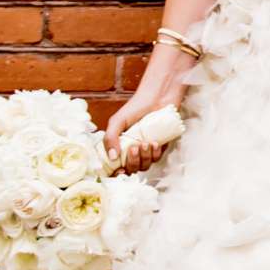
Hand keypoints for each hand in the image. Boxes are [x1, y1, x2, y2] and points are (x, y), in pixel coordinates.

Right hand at [107, 53, 189, 172]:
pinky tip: (154, 143)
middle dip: (132, 163)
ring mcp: (146, 149)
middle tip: (133, 148)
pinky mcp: (160, 147)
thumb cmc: (136, 106)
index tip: (119, 170)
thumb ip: (110, 138)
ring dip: (144, 158)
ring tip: (144, 143)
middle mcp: (132, 150)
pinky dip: (155, 154)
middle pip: (131, 169)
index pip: (116, 166)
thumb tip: (112, 158)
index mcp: (119, 145)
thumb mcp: (118, 121)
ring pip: (144, 166)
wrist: (159, 96)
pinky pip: (157, 159)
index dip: (117, 172)